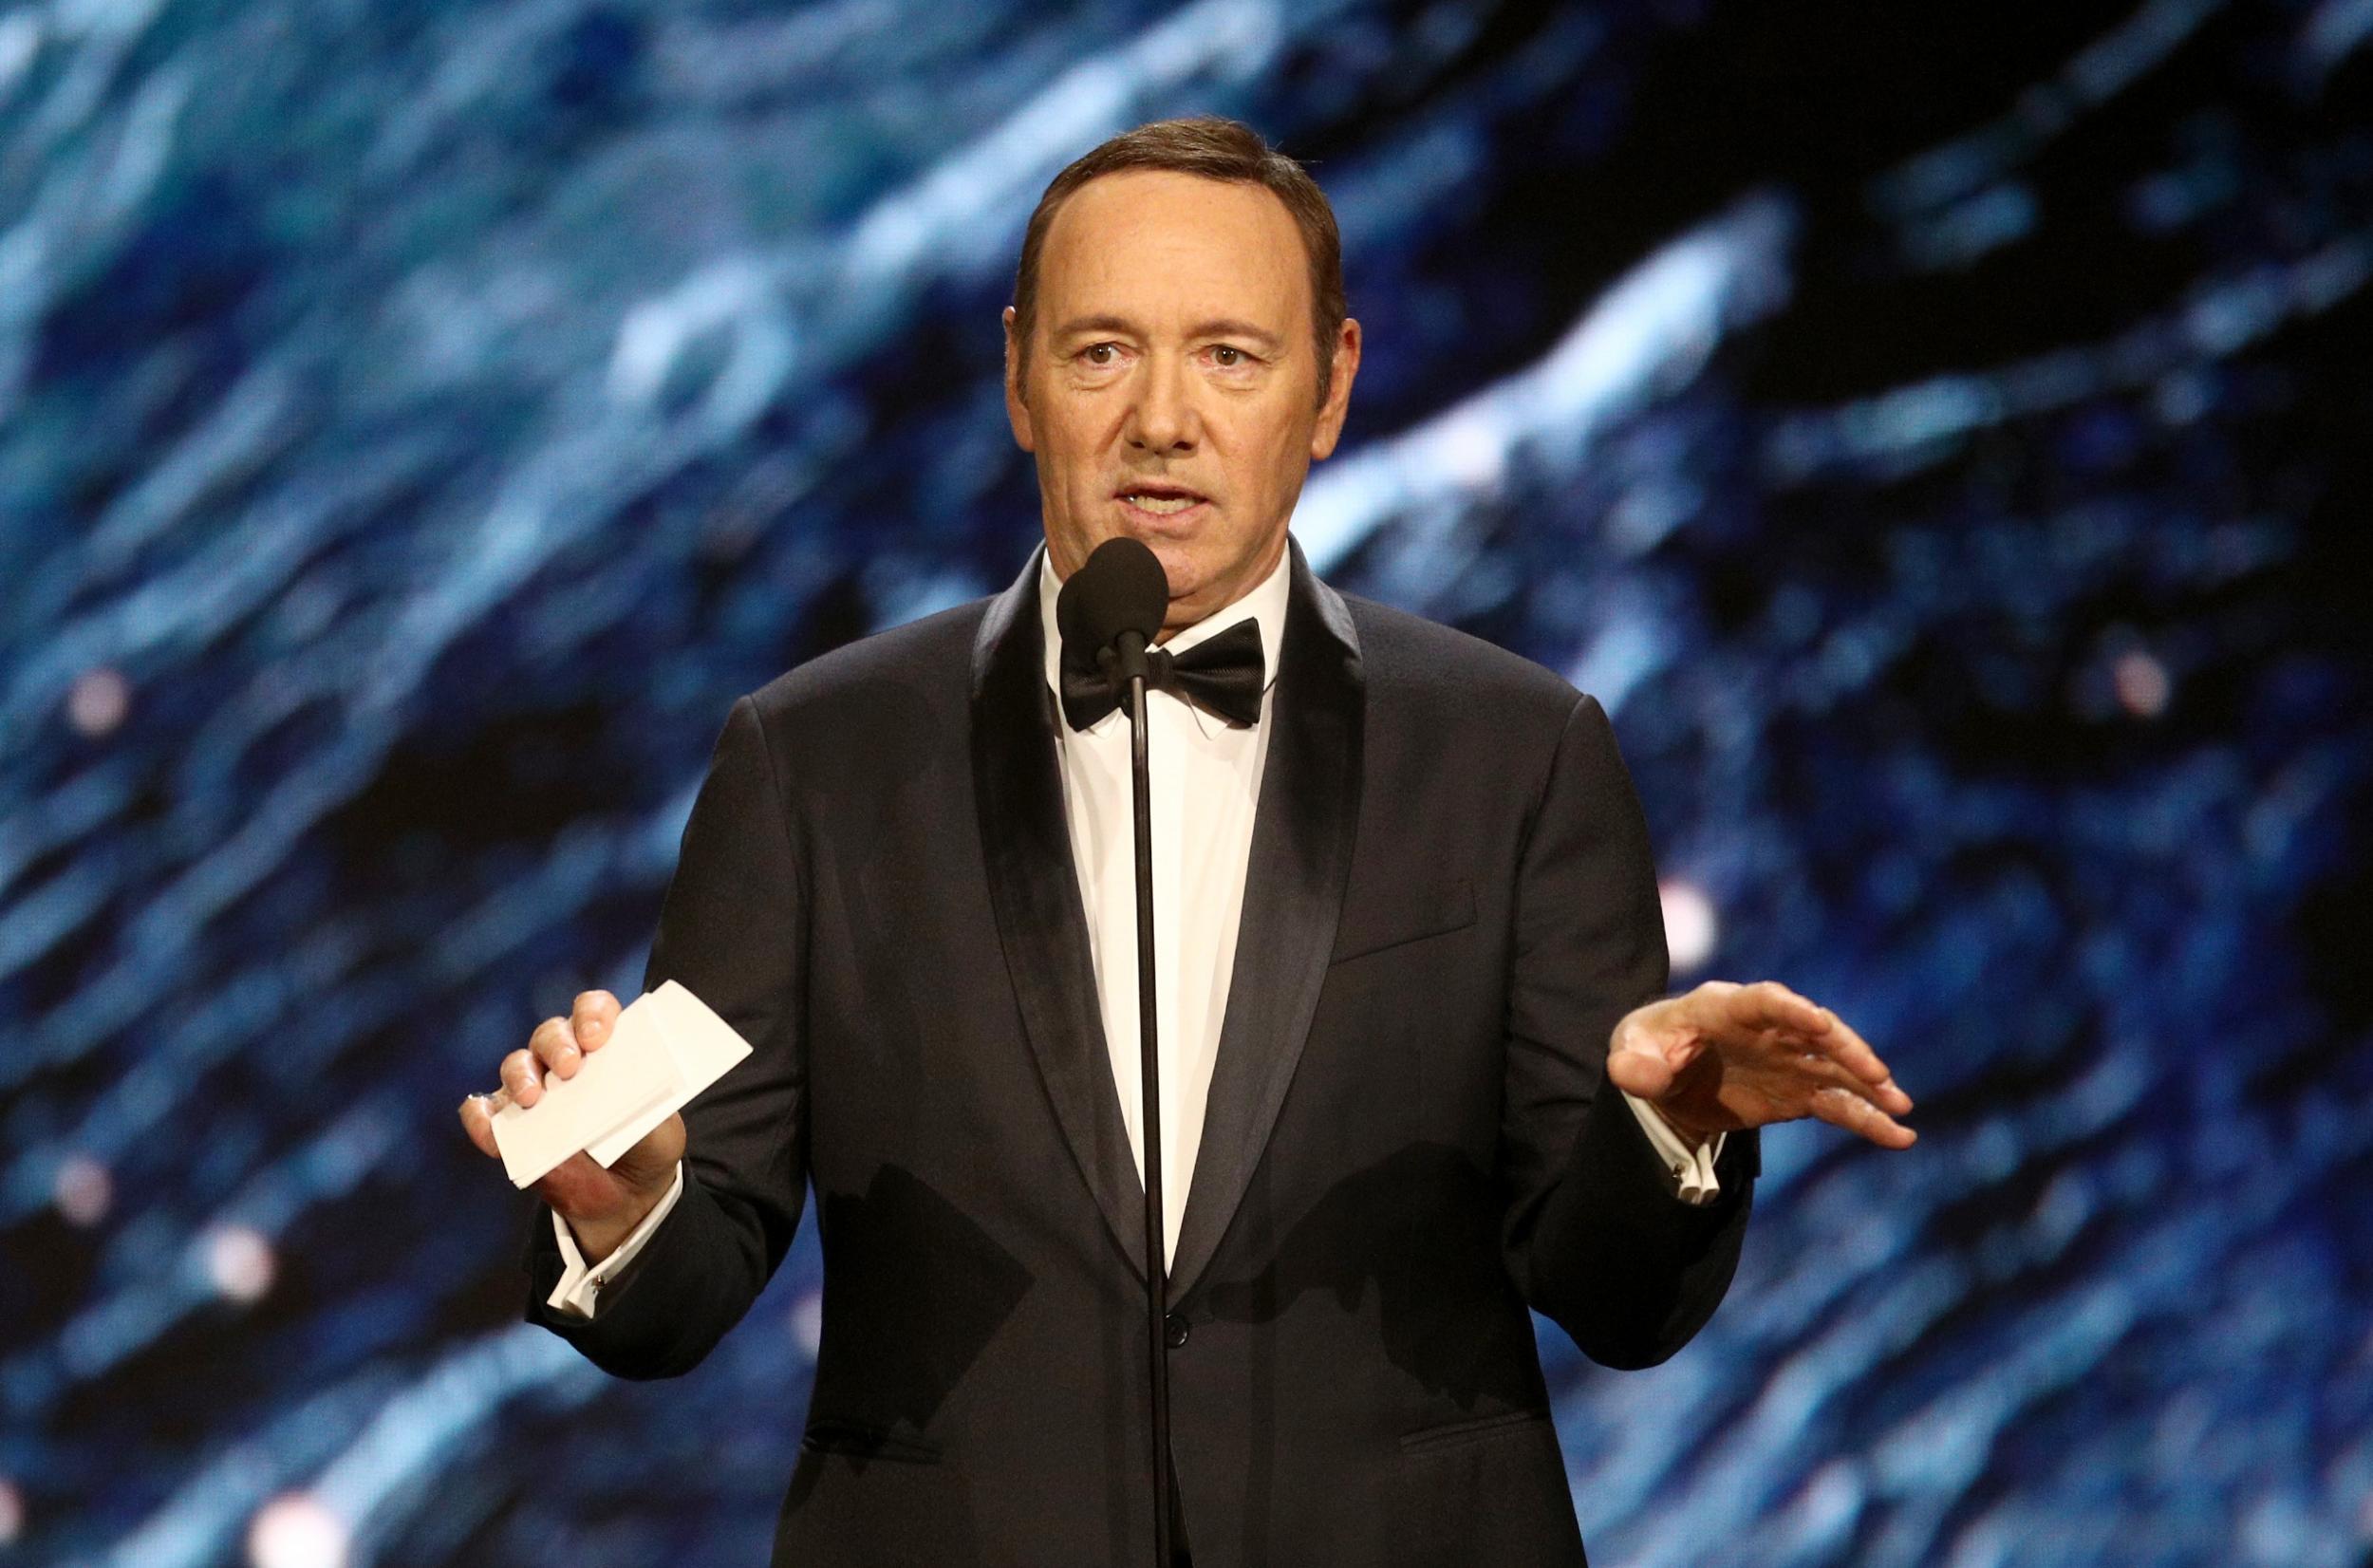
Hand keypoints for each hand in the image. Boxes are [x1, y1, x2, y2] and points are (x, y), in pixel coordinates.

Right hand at [456, 988, 685, 1260]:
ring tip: (532, 1099)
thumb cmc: (647, 1145)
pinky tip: (490, 1130)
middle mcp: (565, 1060)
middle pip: (550, 1034)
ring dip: (520, 1076)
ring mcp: (536, 1091)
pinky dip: (482, 1118)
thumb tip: (627, 1085)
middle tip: (568, 1068)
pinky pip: (486, 1113)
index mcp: (606, 1048)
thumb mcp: (661, 1125)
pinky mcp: (512, 1127)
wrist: (628, 1197)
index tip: (596, 1037)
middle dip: (556, 1044)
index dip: (592, 1015)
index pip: (594, 1011)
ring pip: (516, 1065)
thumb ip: (647, 1104)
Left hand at [1604, 979, 1914, 1150]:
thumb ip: (1633, 1063)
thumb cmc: (1648, 1049)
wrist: (1665, 1074)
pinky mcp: (1796, 1092)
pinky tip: (1898, 1136)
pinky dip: (1866, 1119)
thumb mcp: (1630, 1052)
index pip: (1764, 1002)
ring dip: (1869, 1087)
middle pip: (1815, 1034)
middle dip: (1847, 1051)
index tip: (1820, 1023)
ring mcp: (1787, 1060)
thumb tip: (1635, 1075)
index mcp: (1725, 1007)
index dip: (1792, 1011)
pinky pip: (1836, 1104)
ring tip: (1901, 1109)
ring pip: (1836, 1070)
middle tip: (1878, 1075)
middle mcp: (1768, 1029)